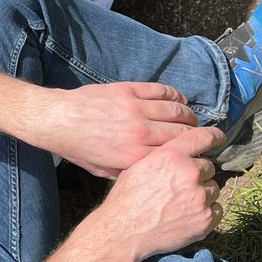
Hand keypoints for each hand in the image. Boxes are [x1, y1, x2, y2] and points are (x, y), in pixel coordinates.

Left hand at [33, 82, 199, 178]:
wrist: (58, 120)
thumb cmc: (80, 149)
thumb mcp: (105, 171)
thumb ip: (132, 171)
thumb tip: (157, 171)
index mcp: (135, 156)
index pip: (176, 155)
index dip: (191, 155)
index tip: (199, 155)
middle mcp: (139, 132)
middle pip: (183, 133)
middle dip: (197, 135)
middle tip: (202, 136)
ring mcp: (135, 108)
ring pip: (176, 110)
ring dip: (189, 115)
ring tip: (191, 119)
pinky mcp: (128, 90)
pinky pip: (161, 91)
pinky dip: (175, 96)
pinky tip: (179, 101)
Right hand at [91, 126, 224, 261]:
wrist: (124, 231)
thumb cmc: (126, 198)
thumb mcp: (139, 165)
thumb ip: (164, 155)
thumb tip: (180, 153)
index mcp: (172, 155)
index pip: (204, 137)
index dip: (214, 137)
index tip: (218, 139)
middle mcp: (190, 173)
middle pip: (208, 166)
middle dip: (197, 174)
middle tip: (180, 185)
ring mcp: (200, 198)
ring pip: (213, 188)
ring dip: (202, 193)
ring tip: (181, 203)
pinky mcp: (206, 220)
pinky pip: (217, 209)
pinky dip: (206, 211)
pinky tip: (188, 215)